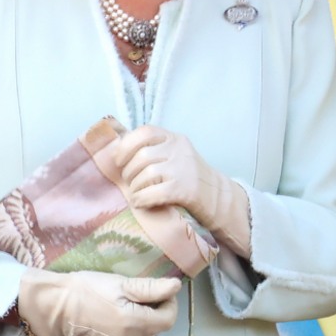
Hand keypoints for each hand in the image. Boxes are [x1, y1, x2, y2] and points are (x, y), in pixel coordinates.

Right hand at [16, 269, 179, 335]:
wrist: (56, 306)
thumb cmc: (87, 289)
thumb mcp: (120, 283)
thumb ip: (151, 288)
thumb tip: (176, 287)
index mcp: (136, 323)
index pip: (169, 319)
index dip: (169, 302)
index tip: (159, 289)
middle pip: (157, 327)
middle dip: (155, 309)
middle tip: (139, 291)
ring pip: (143, 333)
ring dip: (142, 318)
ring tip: (124, 301)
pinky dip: (128, 327)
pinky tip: (113, 314)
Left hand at [109, 126, 252, 256]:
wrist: (219, 198)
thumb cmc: (188, 177)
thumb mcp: (174, 155)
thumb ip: (153, 150)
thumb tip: (117, 151)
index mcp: (174, 138)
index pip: (144, 132)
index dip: (126, 145)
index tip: (118, 160)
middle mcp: (179, 149)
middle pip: (142, 156)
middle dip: (129, 172)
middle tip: (129, 182)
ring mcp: (184, 168)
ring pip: (146, 174)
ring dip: (135, 188)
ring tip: (136, 194)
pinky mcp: (186, 189)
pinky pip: (155, 192)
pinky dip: (142, 199)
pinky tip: (140, 203)